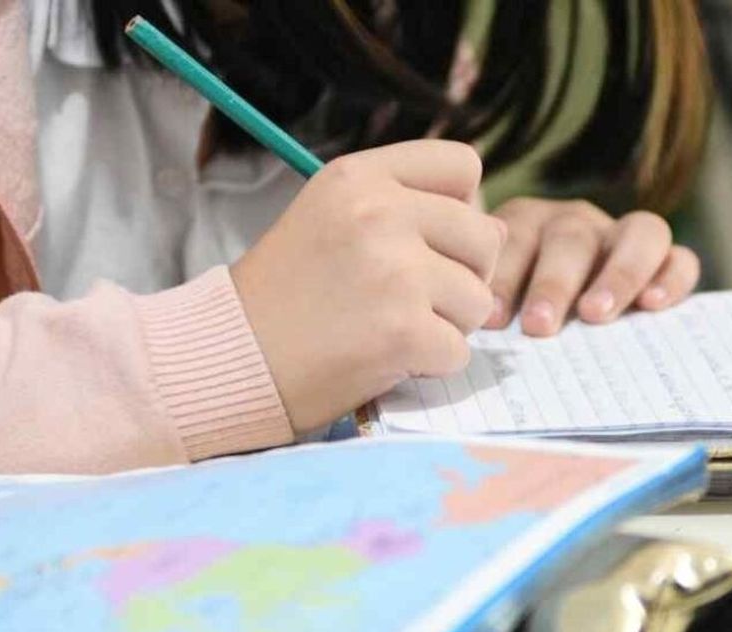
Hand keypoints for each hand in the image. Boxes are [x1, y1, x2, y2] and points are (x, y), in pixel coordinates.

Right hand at [231, 140, 503, 433]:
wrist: (228, 358)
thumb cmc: (284, 295)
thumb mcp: (333, 220)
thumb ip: (411, 210)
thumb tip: (503, 231)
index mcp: (360, 175)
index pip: (463, 166)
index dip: (459, 208)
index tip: (425, 241)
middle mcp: (380, 212)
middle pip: (485, 236)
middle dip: (460, 276)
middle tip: (406, 299)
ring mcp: (395, 271)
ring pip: (479, 299)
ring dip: (445, 325)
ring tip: (389, 328)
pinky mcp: (403, 330)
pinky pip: (459, 350)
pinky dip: (429, 365)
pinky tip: (384, 358)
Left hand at [484, 198, 700, 335]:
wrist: (557, 305)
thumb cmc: (516, 313)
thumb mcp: (493, 299)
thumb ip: (486, 302)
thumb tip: (473, 329)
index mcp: (527, 224)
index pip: (517, 237)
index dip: (506, 277)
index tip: (495, 320)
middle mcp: (577, 223)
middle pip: (573, 237)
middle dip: (554, 283)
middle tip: (539, 326)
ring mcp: (624, 237)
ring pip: (637, 233)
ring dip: (616, 274)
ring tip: (595, 315)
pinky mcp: (666, 261)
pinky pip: (680, 258)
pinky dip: (672, 278)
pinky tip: (653, 305)